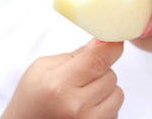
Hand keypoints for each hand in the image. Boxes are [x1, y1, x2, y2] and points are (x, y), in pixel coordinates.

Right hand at [1, 39, 123, 118]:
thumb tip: (103, 41)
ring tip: (83, 96)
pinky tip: (85, 110)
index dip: (112, 46)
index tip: (116, 41)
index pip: (99, 58)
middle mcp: (76, 106)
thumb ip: (75, 54)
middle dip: (100, 73)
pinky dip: (106, 107)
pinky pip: (116, 111)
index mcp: (59, 85)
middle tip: (80, 80)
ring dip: (106, 91)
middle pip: (111, 75)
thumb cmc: (32, 99)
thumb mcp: (42, 69)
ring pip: (118, 94)